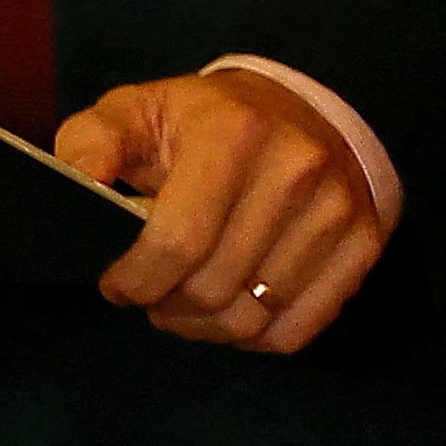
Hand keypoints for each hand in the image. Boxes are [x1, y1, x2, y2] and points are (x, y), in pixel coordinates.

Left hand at [55, 67, 386, 354]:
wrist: (301, 109)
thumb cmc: (203, 123)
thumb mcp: (136, 112)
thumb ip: (92, 144)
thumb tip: (81, 183)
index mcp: (233, 133)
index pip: (177, 244)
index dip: (134, 282)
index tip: (118, 282)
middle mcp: (297, 168)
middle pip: (213, 288)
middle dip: (165, 305)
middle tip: (153, 292)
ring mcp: (338, 208)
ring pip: (252, 317)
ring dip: (205, 326)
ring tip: (189, 302)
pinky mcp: (364, 242)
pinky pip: (296, 329)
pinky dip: (254, 336)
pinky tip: (235, 307)